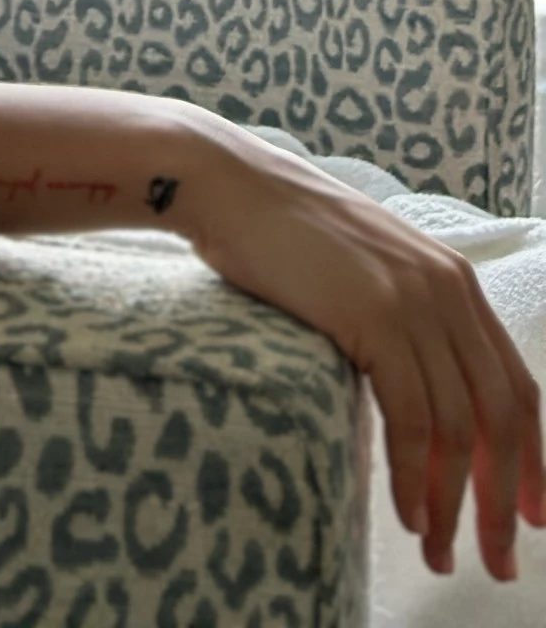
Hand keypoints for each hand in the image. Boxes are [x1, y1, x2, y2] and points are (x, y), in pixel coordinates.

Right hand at [186, 121, 545, 581]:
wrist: (228, 184)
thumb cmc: (280, 232)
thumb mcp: (365, 272)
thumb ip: (403, 320)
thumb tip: (418, 402)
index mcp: (454, 282)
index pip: (518, 388)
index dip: (532, 461)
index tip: (528, 517)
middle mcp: (449, 290)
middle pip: (503, 417)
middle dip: (504, 499)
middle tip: (497, 560)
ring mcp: (415, 301)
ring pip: (460, 427)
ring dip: (455, 503)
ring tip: (440, 552)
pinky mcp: (376, 316)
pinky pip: (413, 417)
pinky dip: (415, 476)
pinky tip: (409, 515)